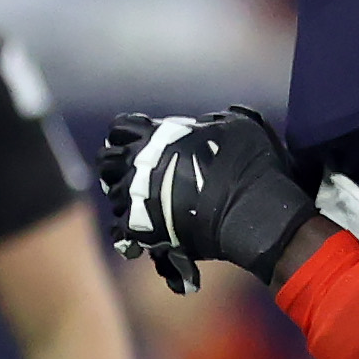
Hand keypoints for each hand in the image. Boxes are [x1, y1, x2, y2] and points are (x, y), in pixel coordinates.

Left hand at [100, 107, 315, 291]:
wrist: (252, 208)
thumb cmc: (249, 164)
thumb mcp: (237, 126)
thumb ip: (212, 123)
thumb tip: (208, 125)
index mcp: (157, 135)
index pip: (120, 128)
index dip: (128, 136)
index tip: (140, 144)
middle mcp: (139, 162)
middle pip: (106, 160)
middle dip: (117, 166)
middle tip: (135, 175)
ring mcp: (136, 195)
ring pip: (112, 195)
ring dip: (125, 199)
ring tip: (145, 207)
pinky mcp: (140, 227)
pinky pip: (119, 230)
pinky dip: (129, 233)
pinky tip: (145, 235)